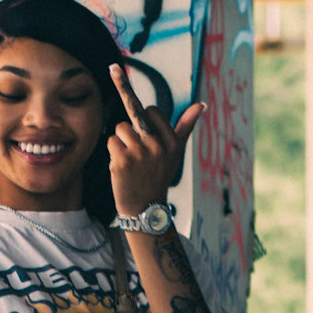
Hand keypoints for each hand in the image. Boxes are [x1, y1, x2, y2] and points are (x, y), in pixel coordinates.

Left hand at [107, 63, 205, 216]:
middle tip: (138, 149)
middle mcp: (157, 146)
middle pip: (135, 114)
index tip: (146, 134)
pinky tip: (123, 166)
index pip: (152, 110)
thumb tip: (201, 104)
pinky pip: (111, 141)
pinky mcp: (122, 161)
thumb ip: (186, 126)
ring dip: (122, 141)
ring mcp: (139, 153)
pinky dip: (114, 152)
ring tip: (131, 160)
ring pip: (120, 127)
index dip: (145, 120)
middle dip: (133, 129)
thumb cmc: (159, 176)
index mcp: (172, 142)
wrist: (145, 208)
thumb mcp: (176, 152)